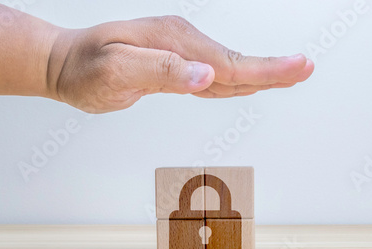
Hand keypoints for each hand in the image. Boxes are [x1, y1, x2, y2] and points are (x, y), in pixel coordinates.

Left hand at [48, 16, 313, 112]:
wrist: (65, 62)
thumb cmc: (85, 68)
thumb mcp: (116, 71)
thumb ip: (162, 71)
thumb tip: (206, 75)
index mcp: (175, 43)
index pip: (229, 63)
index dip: (267, 70)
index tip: (300, 67)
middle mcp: (182, 43)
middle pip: (237, 62)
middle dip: (274, 68)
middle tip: (307, 68)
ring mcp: (180, 52)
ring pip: (228, 68)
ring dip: (261, 72)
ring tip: (290, 73)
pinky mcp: (174, 63)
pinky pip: (211, 74)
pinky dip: (235, 80)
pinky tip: (247, 82)